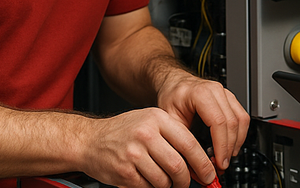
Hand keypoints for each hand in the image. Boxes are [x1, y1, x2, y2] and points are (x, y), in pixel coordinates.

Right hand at [81, 107, 216, 187]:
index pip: (189, 143)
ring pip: (165, 180)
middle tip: (189, 183)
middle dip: (188, 180)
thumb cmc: (123, 131)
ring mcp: (134, 154)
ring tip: (166, 180)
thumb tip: (198, 159)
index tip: (208, 172)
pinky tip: (149, 180)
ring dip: (169, 186)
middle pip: (179, 166)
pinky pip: (148, 187)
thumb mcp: (149, 121)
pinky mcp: (124, 172)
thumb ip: (173, 136)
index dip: (202, 162)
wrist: (90, 140)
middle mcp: (146, 134)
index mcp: (157, 118)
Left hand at [156, 71, 249, 171]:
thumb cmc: (171, 98)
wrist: (175, 85)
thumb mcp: (169, 120)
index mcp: (200, 93)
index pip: (218, 121)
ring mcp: (225, 93)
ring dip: (237, 142)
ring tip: (226, 157)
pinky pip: (243, 117)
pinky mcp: (231, 99)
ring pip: (242, 120)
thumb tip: (192, 164)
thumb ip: (181, 141)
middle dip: (229, 148)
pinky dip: (240, 135)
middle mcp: (216, 91)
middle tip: (221, 164)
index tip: (219, 161)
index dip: (221, 145)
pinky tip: (231, 146)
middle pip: (232, 122)